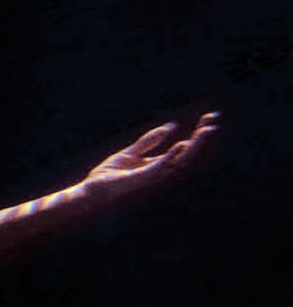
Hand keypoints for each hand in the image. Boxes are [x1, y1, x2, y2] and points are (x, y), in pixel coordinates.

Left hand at [79, 112, 217, 198]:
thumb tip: (171, 127)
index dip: (197, 134)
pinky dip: (171, 156)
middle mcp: (160, 171)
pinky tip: (180, 144)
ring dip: (193, 146)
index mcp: (158, 164)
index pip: (183, 148)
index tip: (209, 118)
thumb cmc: (110, 174)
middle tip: (212, 120)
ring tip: (204, 130)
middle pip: (187, 153)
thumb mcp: (131, 152)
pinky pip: (160, 167)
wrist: (94, 188)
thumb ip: (148, 141)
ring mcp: (152, 175)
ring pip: (180, 161)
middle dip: (201, 138)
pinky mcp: (141, 179)